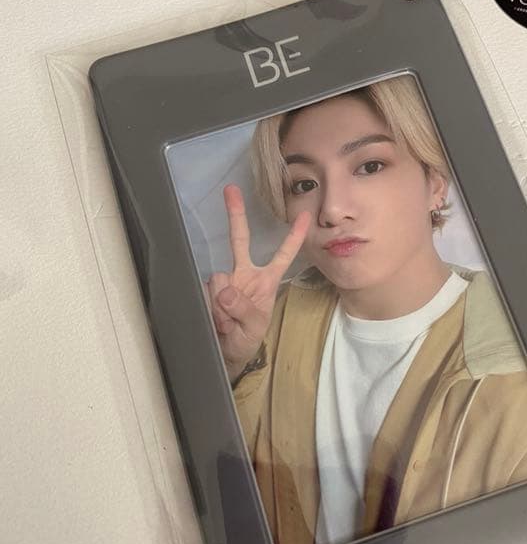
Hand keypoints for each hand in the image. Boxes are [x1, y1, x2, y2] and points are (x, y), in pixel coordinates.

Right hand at [205, 185, 310, 381]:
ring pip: (218, 279)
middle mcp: (244, 275)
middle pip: (239, 240)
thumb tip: (226, 290)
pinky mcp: (206, 289)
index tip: (304, 215)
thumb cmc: (246, 339)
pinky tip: (217, 320)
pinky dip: (211, 309)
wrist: (223, 354)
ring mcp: (224, 281)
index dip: (293, 237)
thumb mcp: (254, 328)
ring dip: (222, 306)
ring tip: (228, 323)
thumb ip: (244, 310)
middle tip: (230, 190)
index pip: (282, 255)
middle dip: (235, 214)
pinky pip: (206, 292)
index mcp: (265, 281)